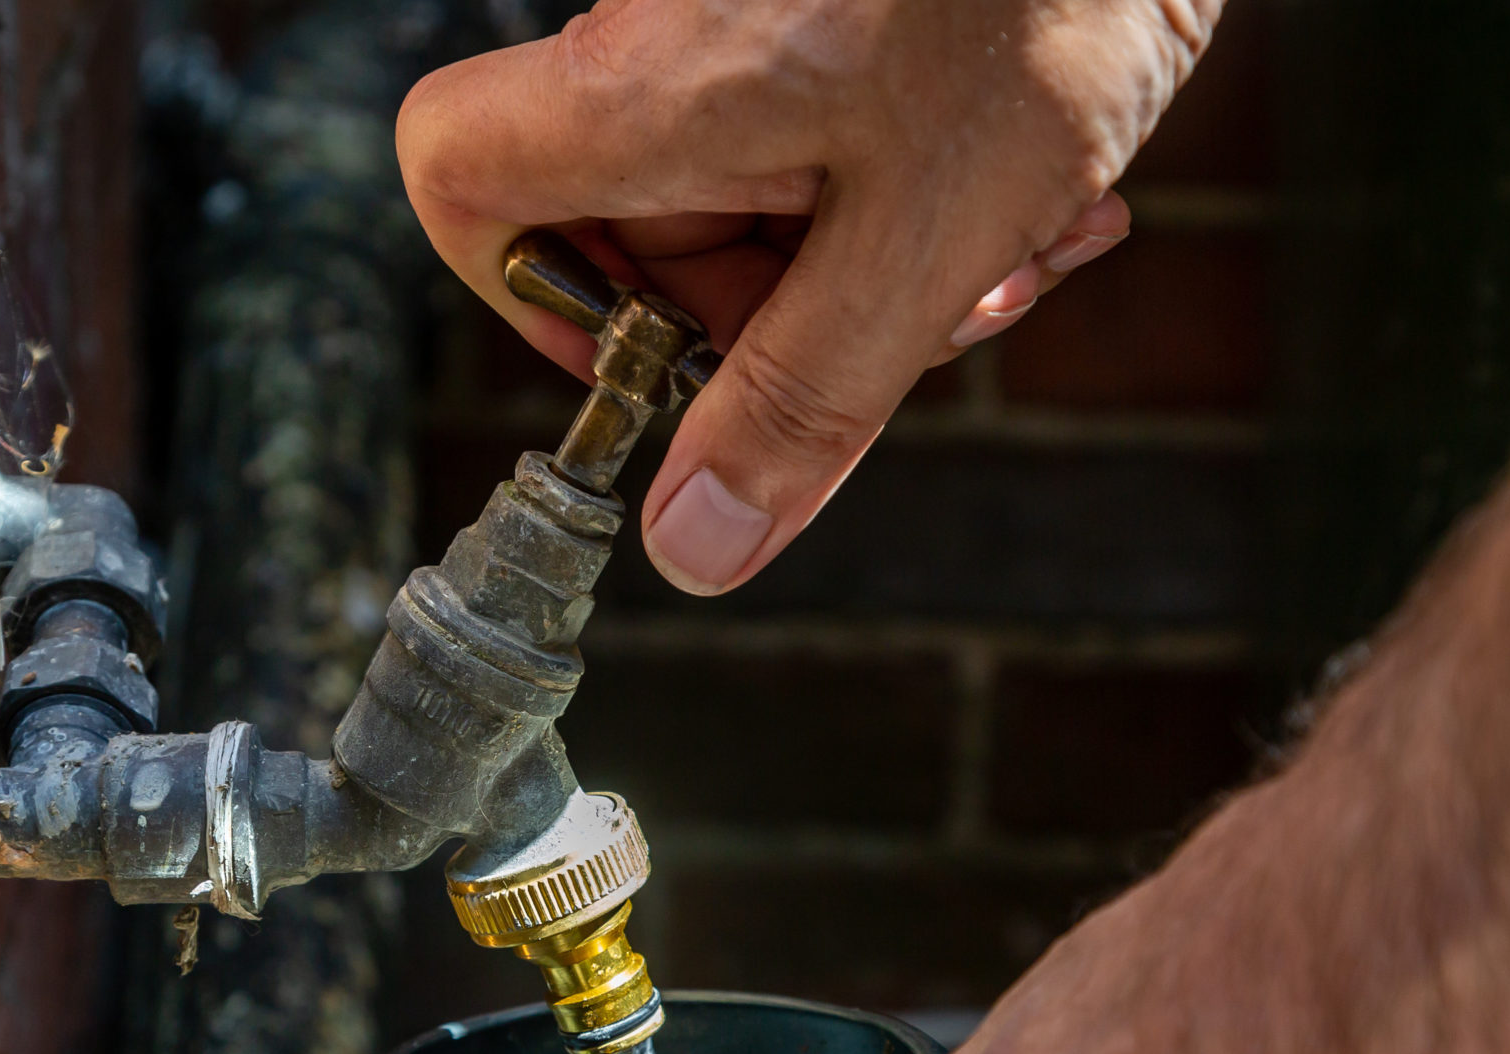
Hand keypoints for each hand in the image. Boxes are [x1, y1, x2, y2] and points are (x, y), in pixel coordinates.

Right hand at [397, 0, 1217, 593]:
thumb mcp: (927, 241)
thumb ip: (804, 406)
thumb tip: (694, 543)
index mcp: (644, 89)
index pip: (460, 178)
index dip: (531, 300)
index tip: (663, 359)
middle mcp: (669, 32)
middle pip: (641, 222)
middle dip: (787, 310)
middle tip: (918, 324)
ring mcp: (751, 12)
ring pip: (762, 189)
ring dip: (891, 260)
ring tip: (1026, 244)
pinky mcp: (836, 9)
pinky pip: (837, 127)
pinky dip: (929, 187)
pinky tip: (1049, 198)